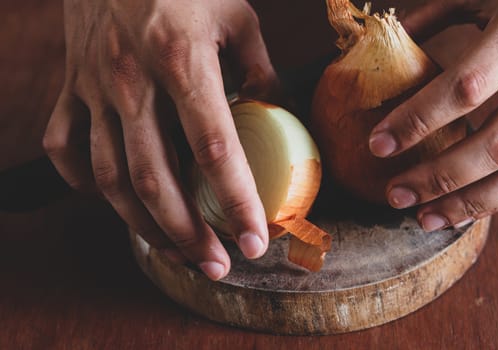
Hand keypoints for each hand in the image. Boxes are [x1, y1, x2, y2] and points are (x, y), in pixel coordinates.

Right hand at [44, 0, 277, 279]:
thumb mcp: (236, 15)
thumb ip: (260, 70)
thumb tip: (278, 114)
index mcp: (181, 60)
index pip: (213, 148)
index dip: (236, 201)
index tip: (254, 242)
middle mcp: (131, 82)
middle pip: (155, 179)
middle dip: (187, 234)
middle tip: (216, 265)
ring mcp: (93, 87)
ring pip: (109, 177)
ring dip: (142, 223)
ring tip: (175, 251)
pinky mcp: (69, 87)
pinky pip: (64, 147)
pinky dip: (83, 181)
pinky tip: (112, 198)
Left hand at [368, 0, 497, 230]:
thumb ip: (433, 17)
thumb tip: (380, 45)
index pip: (466, 87)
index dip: (419, 120)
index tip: (377, 145)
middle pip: (495, 144)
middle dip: (439, 177)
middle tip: (394, 195)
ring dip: (468, 204)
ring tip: (423, 219)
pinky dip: (494, 201)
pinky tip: (459, 213)